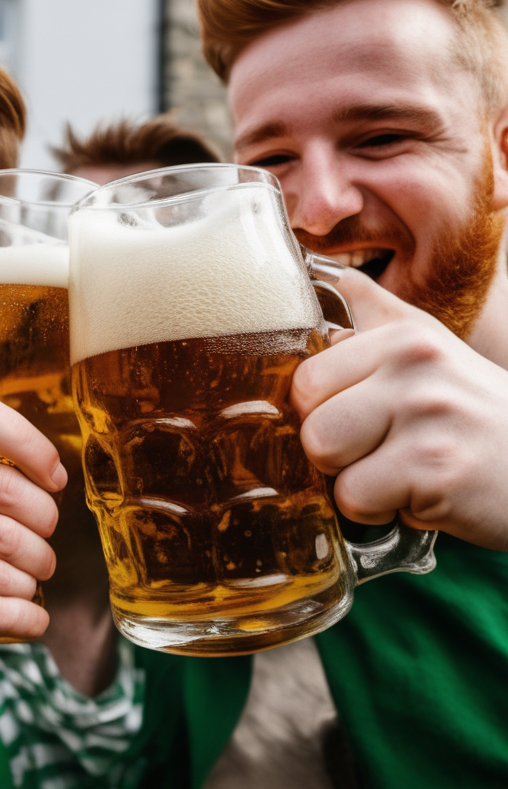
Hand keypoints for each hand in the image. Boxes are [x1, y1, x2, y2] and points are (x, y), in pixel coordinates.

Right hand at [0, 388, 62, 688]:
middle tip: (44, 540)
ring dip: (33, 574)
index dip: (29, 443)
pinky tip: (31, 616)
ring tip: (29, 578)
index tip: (53, 478)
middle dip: (44, 521)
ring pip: (0, 557)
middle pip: (0, 489)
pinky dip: (26, 616)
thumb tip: (50, 475)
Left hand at [293, 269, 507, 550]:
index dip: (323, 413)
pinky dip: (382, 511)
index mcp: (406, 337)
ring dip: (355, 481)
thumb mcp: (437, 353)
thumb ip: (379, 318)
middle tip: (388, 452)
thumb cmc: (482, 420)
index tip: (366, 421)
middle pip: (311, 420)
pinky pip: (356, 498)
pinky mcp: (436, 469)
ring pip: (326, 457)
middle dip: (336, 451)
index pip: (306, 379)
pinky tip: (423, 495)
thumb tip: (333, 277)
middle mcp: (416, 366)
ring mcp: (428, 415)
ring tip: (402, 472)